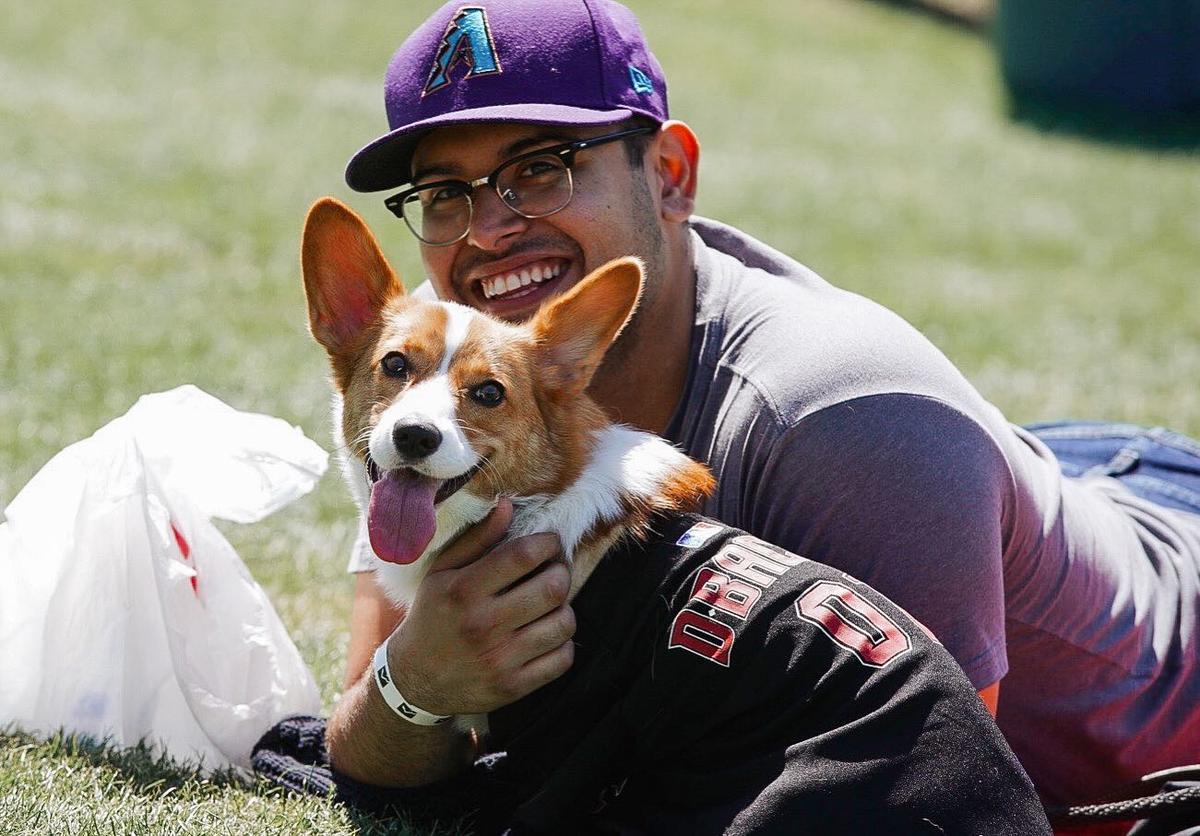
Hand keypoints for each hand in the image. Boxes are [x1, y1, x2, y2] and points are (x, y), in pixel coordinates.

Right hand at [385, 497, 575, 714]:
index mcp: (464, 590)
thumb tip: (508, 505)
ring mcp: (499, 659)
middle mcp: (482, 624)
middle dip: (561, 573)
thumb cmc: (433, 615)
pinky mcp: (512, 686)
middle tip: (553, 572)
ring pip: (563, 623)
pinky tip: (545, 635)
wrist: (414, 680)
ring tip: (549, 605)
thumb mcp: (442, 572)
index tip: (547, 544)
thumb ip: (477, 538)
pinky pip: (562, 659)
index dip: (547, 543)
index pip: (524, 555)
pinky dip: (561, 644)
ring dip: (563, 609)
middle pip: (552, 588)